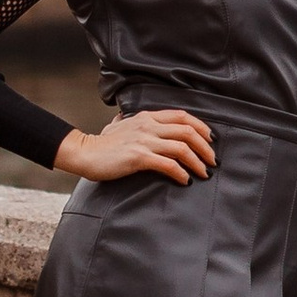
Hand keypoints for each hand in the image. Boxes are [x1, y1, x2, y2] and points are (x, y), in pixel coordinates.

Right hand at [59, 107, 214, 185]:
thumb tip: (122, 117)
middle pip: (187, 130)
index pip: (182, 116)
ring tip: (204, 173)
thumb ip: (124, 120)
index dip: (201, 127)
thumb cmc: (100, 143)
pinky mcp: (138, 157)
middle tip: (212, 160)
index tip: (210, 139)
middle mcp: (148, 126)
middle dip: (205, 146)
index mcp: (147, 116)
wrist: (84, 153)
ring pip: (181, 147)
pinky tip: (186, 180)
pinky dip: (181, 172)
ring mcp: (144, 140)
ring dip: (198, 161)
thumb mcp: (116, 125)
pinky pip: (168, 164)